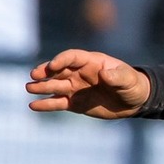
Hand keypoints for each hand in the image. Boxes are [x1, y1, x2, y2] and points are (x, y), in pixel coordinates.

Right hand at [26, 50, 151, 117]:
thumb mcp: (129, 80)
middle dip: (45, 72)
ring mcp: (75, 88)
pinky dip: (46, 104)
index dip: (62, 60)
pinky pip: (57, 103)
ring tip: (29, 88)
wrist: (134, 102)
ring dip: (41, 87)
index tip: (53, 66)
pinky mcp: (74, 103)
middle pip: (58, 71)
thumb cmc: (133, 85)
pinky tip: (33, 106)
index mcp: (91, 62)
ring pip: (54, 86)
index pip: (72, 57)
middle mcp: (79, 73)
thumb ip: (117, 76)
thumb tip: (105, 74)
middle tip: (34, 75)